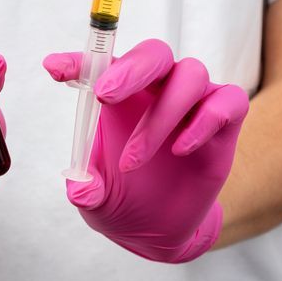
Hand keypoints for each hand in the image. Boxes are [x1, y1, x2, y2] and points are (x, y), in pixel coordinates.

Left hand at [43, 38, 248, 262]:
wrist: (157, 226)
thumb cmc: (121, 195)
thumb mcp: (96, 198)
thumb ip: (86, 190)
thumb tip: (81, 189)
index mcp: (116, 94)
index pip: (100, 65)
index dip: (79, 61)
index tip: (55, 68)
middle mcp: (155, 89)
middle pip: (154, 54)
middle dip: (131, 69)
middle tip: (104, 95)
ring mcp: (191, 102)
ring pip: (189, 75)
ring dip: (160, 116)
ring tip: (132, 161)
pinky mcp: (223, 122)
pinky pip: (227, 101)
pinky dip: (204, 121)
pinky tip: (180, 150)